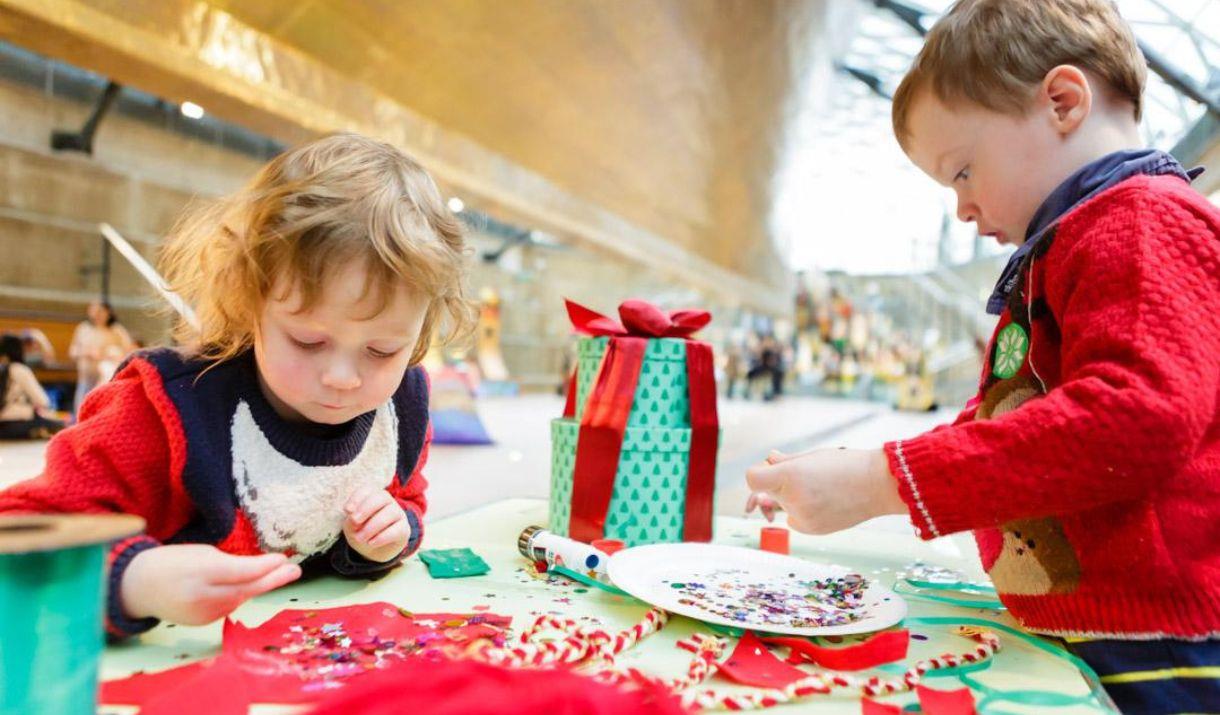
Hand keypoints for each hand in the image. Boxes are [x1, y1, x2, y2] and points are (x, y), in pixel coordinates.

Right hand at [120, 544, 300, 624]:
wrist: (139, 587)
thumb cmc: (173, 562)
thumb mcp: (201, 553)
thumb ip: (232, 563)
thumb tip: (263, 569)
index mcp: (201, 571)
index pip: (241, 571)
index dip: (265, 566)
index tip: (284, 559)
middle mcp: (203, 596)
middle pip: (247, 589)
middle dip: (274, 580)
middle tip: (296, 570)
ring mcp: (203, 613)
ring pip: (240, 598)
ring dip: (255, 586)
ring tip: (268, 572)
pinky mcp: (202, 623)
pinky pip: (229, 607)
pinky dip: (236, 596)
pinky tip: (232, 588)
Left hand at [343, 486, 410, 562]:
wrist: (372, 551)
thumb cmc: (360, 532)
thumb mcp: (351, 527)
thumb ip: (352, 521)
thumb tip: (355, 519)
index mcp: (373, 497)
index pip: (368, 490)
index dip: (357, 498)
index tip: (347, 510)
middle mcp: (388, 502)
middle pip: (382, 496)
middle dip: (366, 508)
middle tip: (354, 521)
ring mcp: (398, 514)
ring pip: (390, 513)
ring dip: (372, 526)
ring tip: (360, 538)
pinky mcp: (404, 530)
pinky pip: (397, 530)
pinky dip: (382, 537)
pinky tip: (371, 543)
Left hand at [745, 447, 905, 533]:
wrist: (878, 485)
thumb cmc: (845, 464)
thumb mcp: (811, 456)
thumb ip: (784, 461)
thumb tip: (768, 460)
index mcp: (790, 476)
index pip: (752, 479)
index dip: (759, 471)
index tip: (770, 467)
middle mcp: (793, 499)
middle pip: (767, 492)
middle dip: (778, 483)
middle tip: (805, 474)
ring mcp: (802, 518)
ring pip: (782, 506)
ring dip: (792, 497)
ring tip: (821, 488)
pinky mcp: (811, 530)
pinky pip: (794, 519)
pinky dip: (802, 511)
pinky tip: (825, 503)